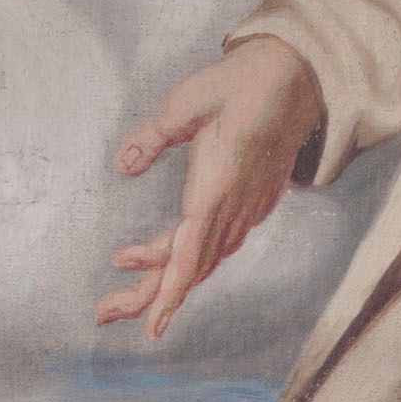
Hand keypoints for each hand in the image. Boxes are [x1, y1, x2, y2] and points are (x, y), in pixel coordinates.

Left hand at [99, 33, 322, 339]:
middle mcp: (236, 206)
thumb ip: (154, 136)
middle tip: (103, 314)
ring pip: (205, 259)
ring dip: (165, 280)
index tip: (151, 323)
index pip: (192, 251)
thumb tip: (123, 165)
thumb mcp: (188, 100)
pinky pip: (217, 244)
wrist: (297, 78)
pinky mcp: (252, 202)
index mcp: (218, 185)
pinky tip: (164, 260)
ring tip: (123, 297)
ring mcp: (247, 207)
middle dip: (149, 296)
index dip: (170, 290)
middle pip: (191, 266)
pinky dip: (188, 259)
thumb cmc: (239, 84)